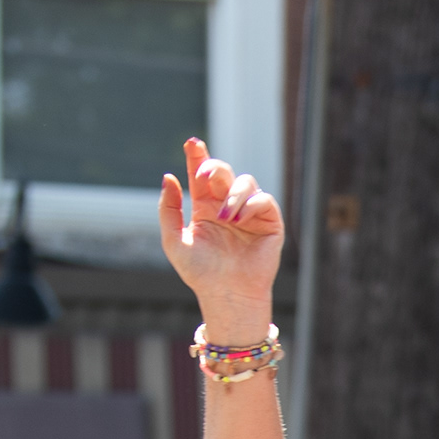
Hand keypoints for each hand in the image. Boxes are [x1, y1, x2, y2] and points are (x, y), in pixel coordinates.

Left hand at [161, 140, 286, 339]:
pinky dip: (252, 204)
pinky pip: (265, 201)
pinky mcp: (270, 224)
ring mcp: (250, 214)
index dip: (197, 156)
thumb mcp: (174, 241)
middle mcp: (228, 207)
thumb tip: (168, 177)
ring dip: (232, 194)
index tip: (190, 143)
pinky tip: (239, 219)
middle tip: (204, 174)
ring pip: (245, 182)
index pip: (201, 176)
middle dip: (214, 167)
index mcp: (205, 208)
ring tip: (225, 216)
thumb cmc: (200, 273)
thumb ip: (168, 210)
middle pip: (224, 172)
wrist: (226, 295)